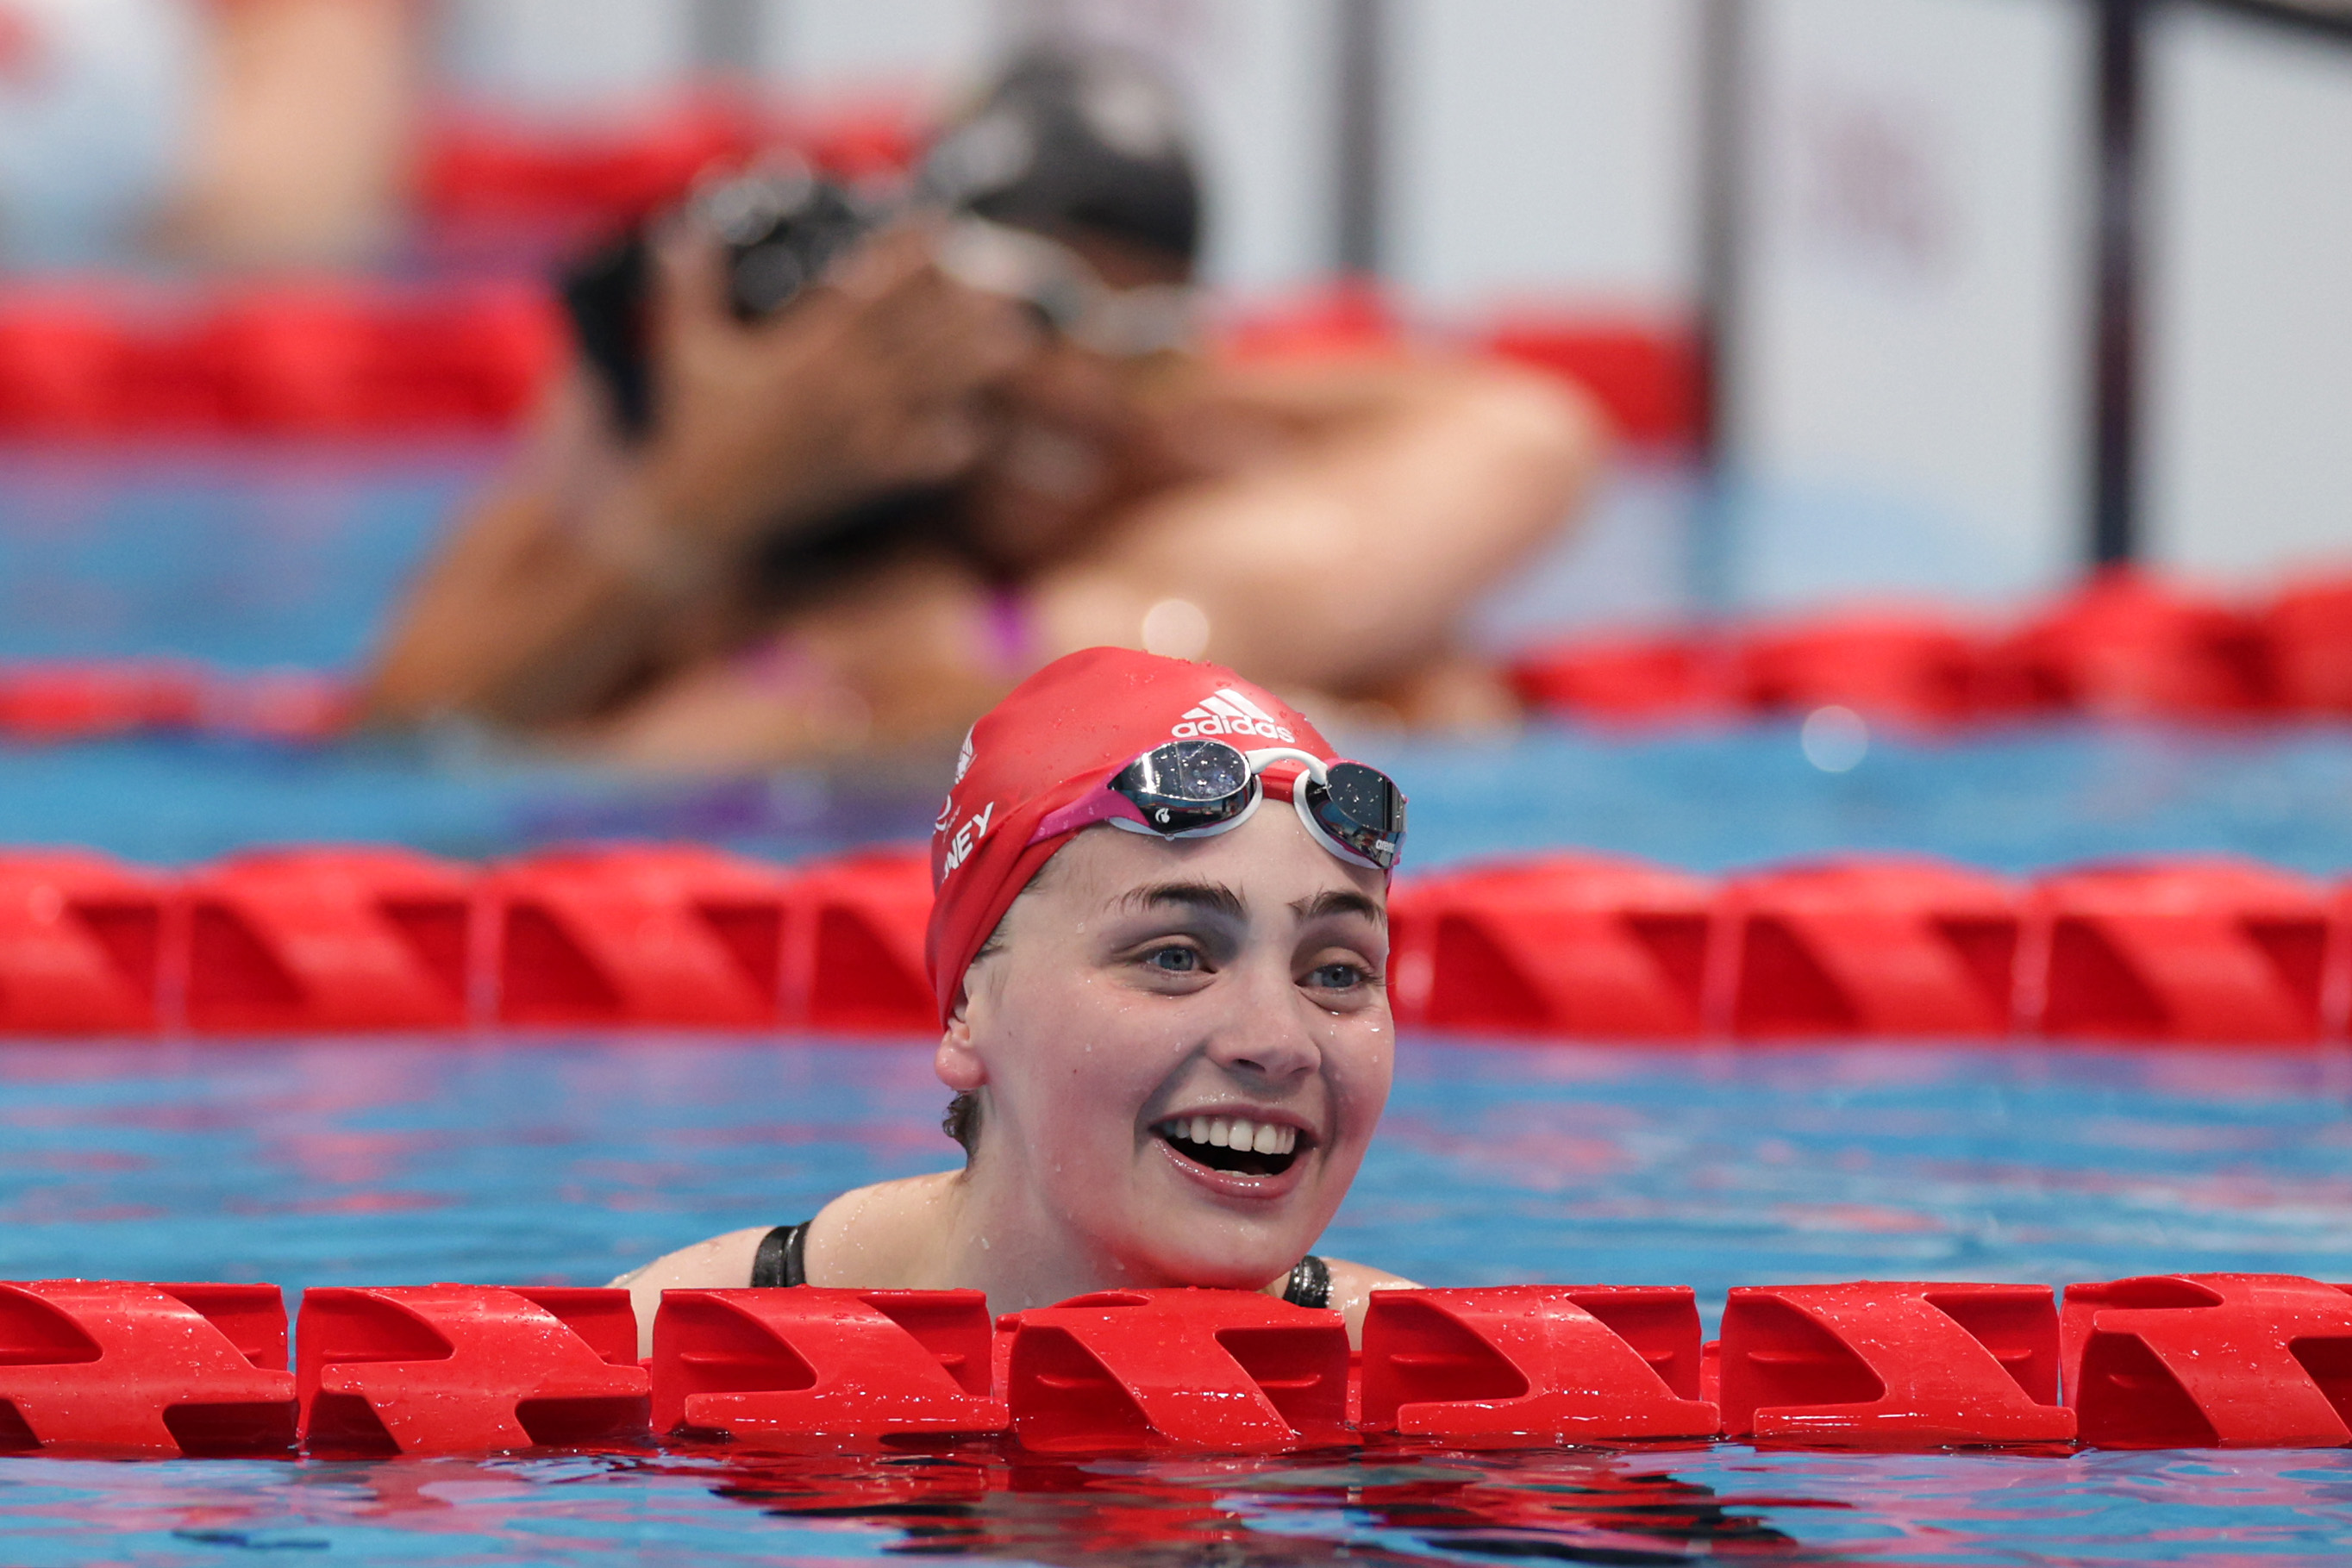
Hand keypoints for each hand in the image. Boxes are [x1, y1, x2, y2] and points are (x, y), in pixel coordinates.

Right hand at [636, 222, 1038, 550]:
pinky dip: (948, 449)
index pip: (863, 294)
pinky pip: (917, 461)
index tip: (935, 226)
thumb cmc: (696, 422)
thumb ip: (688, 283)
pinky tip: (978, 433)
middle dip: (961, 307)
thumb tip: (681, 225)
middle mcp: (839, 391)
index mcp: (802, 353)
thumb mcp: (688, 345)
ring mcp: (855, 435)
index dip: (902, 258)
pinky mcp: (860, 475)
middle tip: (1007, 279)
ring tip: (1017, 340)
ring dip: (972, 366)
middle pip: (914, 339)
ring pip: (927, 392)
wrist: (704, 510)